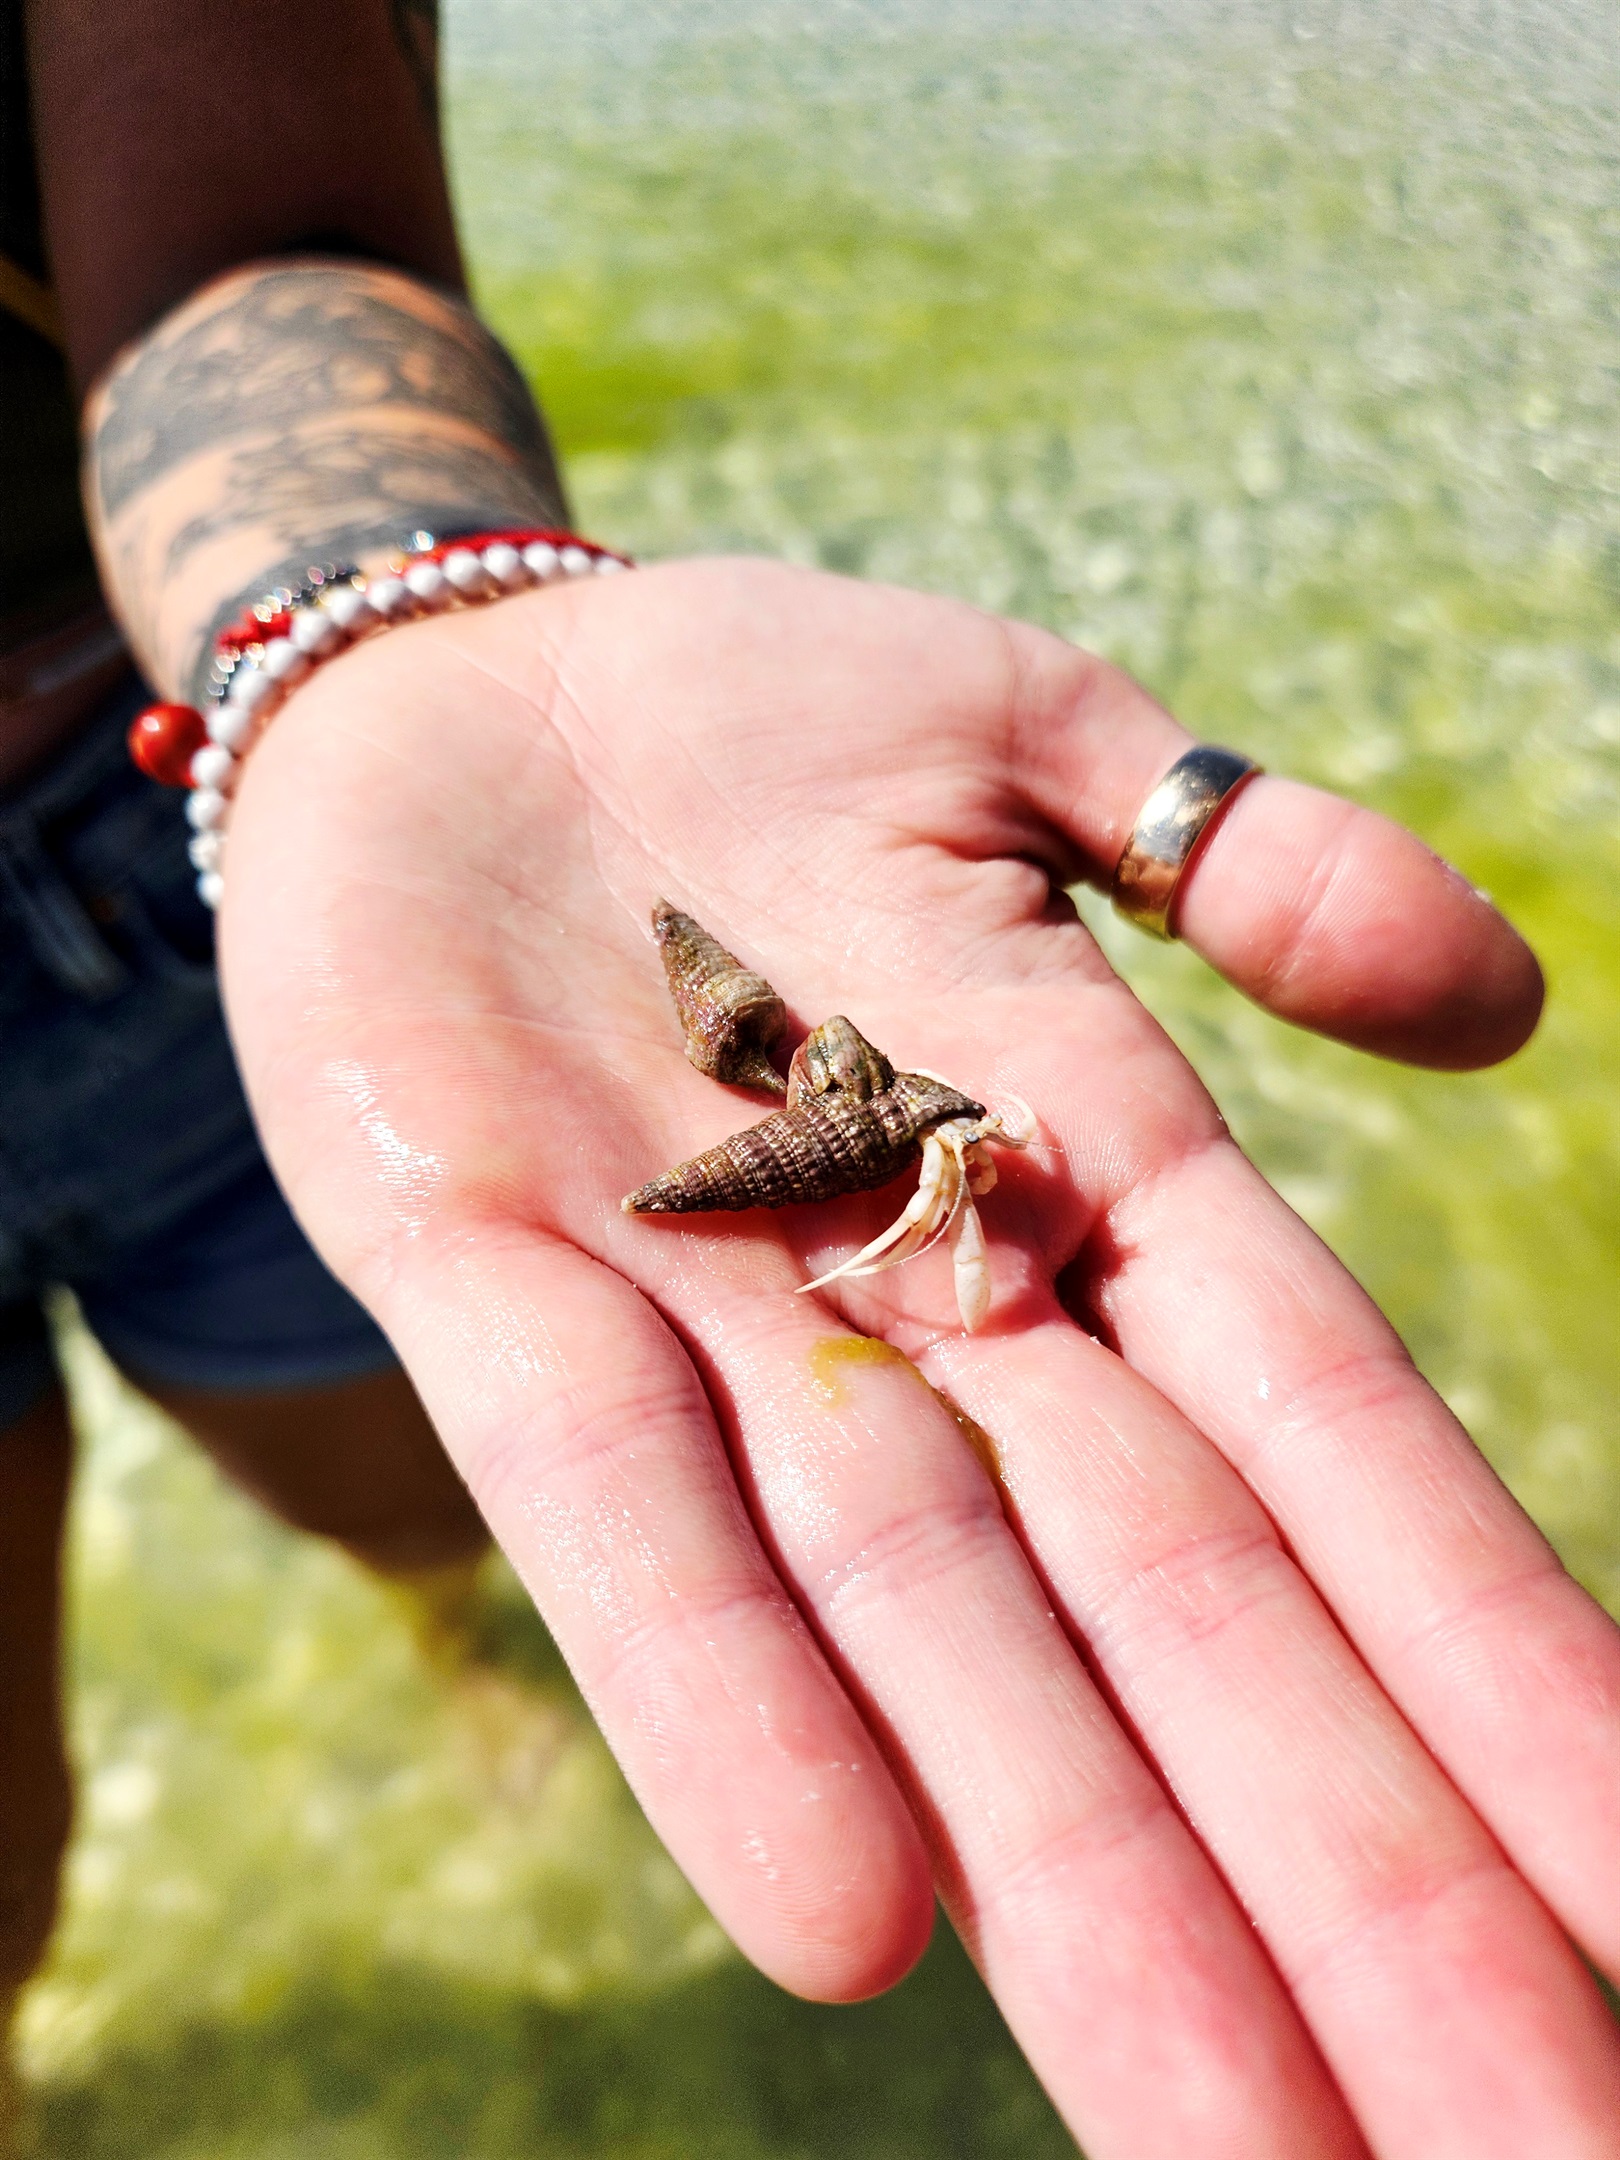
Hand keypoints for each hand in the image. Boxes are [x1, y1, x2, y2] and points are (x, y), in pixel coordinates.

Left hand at [221, 559, 1619, 2159]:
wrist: (447, 695)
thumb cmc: (761, 713)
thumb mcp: (1033, 736)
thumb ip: (1248, 854)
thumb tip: (1489, 1001)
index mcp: (1087, 1167)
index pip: (1326, 1449)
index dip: (1482, 1659)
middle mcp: (929, 1295)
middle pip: (1166, 1613)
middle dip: (1346, 1878)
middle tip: (1527, 2159)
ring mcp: (711, 1307)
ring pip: (923, 1627)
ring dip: (1083, 1889)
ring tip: (1248, 2159)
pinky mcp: (484, 1276)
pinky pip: (612, 1510)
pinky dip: (719, 1694)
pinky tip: (849, 1920)